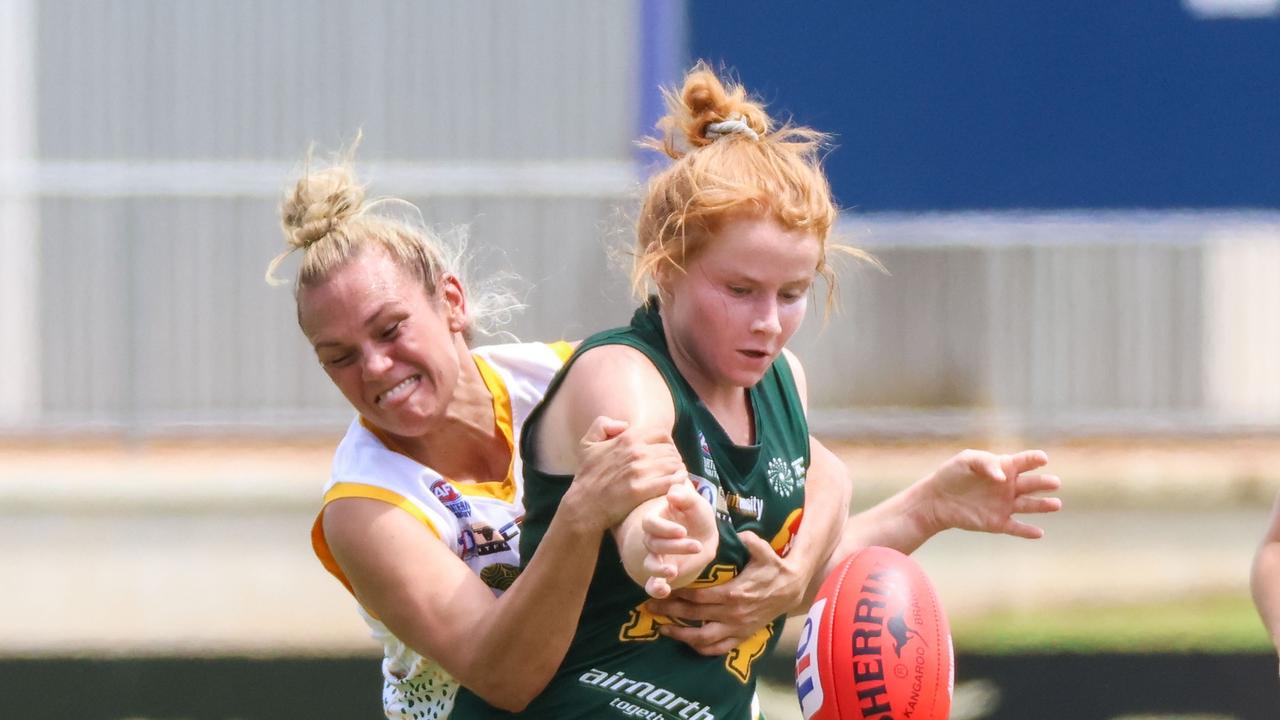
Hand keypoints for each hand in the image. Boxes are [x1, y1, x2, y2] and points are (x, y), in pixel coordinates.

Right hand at [565, 417, 686, 532]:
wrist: (583, 505)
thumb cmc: (587, 476)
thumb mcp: (587, 444)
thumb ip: (603, 425)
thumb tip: (624, 425)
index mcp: (627, 438)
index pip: (661, 434)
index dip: (667, 443)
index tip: (666, 453)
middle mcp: (636, 452)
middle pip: (670, 450)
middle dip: (674, 458)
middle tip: (673, 467)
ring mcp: (639, 471)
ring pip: (674, 465)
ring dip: (678, 470)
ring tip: (676, 476)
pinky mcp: (642, 490)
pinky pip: (671, 481)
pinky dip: (678, 482)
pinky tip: (676, 485)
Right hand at [640, 481, 716, 598]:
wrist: (705, 533)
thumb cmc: (697, 514)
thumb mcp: (695, 501)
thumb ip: (684, 496)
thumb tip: (672, 495)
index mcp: (656, 518)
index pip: (650, 523)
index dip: (664, 529)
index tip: (683, 531)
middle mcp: (653, 538)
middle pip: (653, 544)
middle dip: (675, 547)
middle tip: (696, 546)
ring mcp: (657, 557)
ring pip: (650, 564)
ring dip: (659, 570)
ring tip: (673, 572)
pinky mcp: (663, 574)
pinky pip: (653, 584)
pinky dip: (655, 589)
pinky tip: (664, 591)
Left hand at [644, 530, 795, 654]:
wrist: (793, 588)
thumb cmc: (774, 568)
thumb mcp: (765, 551)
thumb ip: (751, 541)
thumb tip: (741, 532)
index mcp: (734, 593)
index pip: (698, 596)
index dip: (678, 594)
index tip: (662, 589)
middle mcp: (732, 614)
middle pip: (694, 616)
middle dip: (670, 612)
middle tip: (650, 607)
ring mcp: (737, 628)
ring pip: (703, 638)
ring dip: (681, 635)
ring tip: (662, 629)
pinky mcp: (743, 636)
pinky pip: (719, 648)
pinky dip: (702, 649)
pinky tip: (688, 643)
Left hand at [921, 449, 1061, 538]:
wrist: (936, 500)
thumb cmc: (952, 475)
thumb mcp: (966, 460)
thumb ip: (986, 463)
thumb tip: (1003, 477)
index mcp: (1005, 468)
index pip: (1025, 462)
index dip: (1034, 459)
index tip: (1042, 459)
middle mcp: (1009, 487)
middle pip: (1032, 484)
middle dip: (1044, 483)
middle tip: (1055, 483)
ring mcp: (1005, 505)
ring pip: (1029, 506)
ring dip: (1043, 506)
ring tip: (1056, 504)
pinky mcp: (998, 522)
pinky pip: (1016, 527)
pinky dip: (1027, 531)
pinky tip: (1039, 533)